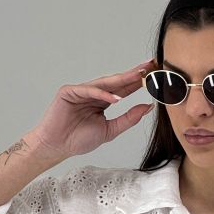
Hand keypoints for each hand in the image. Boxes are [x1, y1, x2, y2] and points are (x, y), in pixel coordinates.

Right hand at [31, 58, 157, 161]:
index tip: (155, 76)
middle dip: (133, 74)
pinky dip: (102, 94)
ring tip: (139, 76)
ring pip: (105, 83)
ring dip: (122, 79)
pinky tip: (116, 98)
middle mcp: (93, 93)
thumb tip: (148, 106)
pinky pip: (89, 90)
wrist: (57, 147)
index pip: (124, 89)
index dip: (139, 83)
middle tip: (150, 66)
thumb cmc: (79, 140)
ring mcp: (81, 90)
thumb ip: (128, 119)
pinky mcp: (69, 91)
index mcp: (103, 100)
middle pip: (117, 81)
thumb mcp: (110, 130)